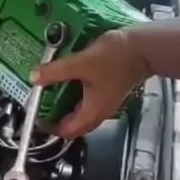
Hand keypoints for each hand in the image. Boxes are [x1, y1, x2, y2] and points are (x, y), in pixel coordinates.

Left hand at [32, 29, 150, 138]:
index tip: (36, 116)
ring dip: (64, 105)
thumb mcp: (82, 63)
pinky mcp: (108, 91)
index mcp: (92, 113)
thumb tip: (34, 77)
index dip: (50, 128)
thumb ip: (57, 71)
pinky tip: (67, 79)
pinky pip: (86, 100)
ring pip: (80, 112)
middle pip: (73, 124)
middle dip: (55, 117)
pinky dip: (74, 95)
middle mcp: (99, 113)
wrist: (144, 47)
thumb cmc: (116, 58)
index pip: (67, 132)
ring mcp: (105, 103)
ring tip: (49, 91)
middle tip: (40, 103)